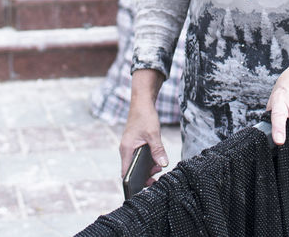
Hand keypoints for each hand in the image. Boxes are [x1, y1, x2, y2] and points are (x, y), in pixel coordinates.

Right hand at [120, 69, 167, 184]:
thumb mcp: (153, 134)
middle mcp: (126, 150)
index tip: (145, 186)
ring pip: (137, 164)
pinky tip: (157, 160)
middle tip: (157, 176)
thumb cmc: (145, 116)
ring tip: (159, 167)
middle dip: (144, 176)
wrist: (142, 102)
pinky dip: (148, 161)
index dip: (133, 183)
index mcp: (126, 149)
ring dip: (147, 168)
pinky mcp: (135, 145)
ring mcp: (130, 148)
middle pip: (131, 170)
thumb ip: (158, 150)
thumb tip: (163, 164)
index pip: (125, 173)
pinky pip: (140, 158)